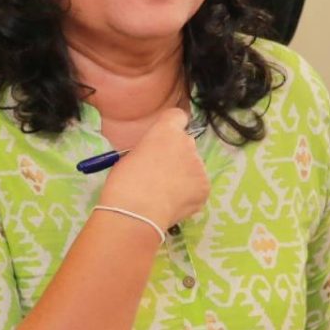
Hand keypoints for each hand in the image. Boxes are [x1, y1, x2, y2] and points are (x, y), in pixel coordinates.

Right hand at [98, 109, 209, 228]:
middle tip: (161, 173)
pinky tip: (173, 203)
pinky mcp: (205, 187)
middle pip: (186, 143)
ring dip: (184, 175)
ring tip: (166, 193)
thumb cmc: (124, 182)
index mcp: (166, 131)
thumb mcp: (130, 156)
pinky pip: (198, 186)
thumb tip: (153, 156)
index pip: (178, 116)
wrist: (136, 212)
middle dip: (177, 155)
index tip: (164, 139)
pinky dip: (189, 193)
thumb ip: (148, 149)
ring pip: (193, 166)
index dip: (172, 127)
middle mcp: (188, 143)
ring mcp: (200, 166)